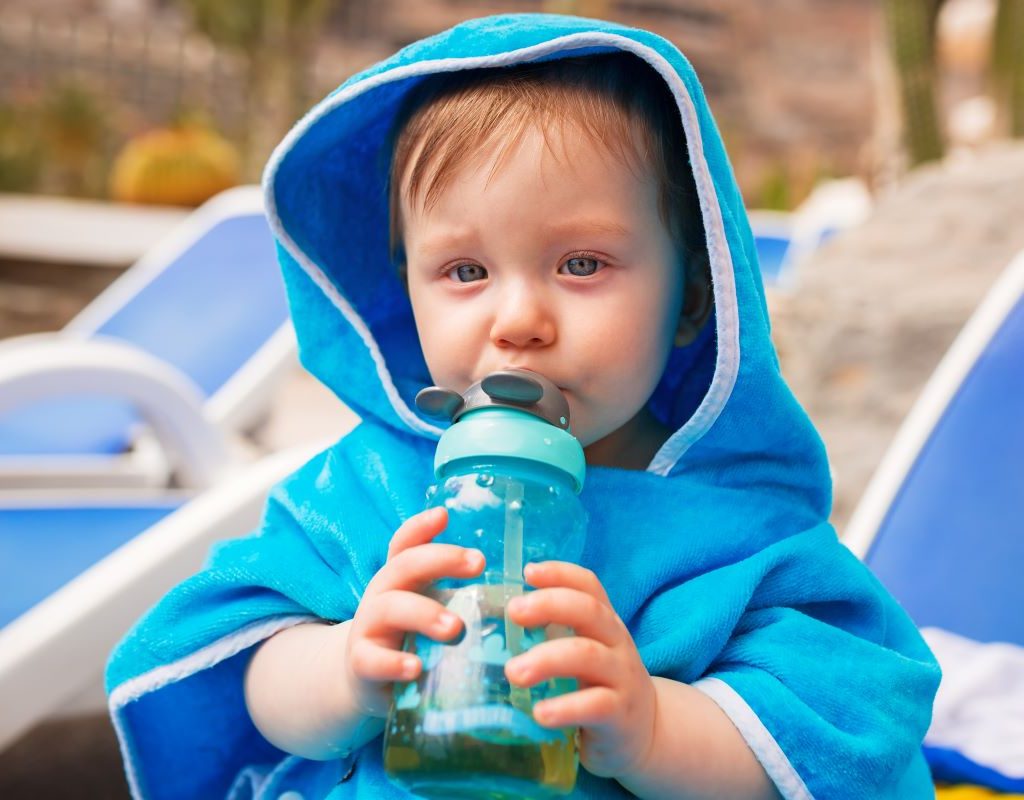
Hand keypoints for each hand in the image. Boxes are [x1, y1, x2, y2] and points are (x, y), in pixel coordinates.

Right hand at [344, 506, 484, 716]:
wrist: (366, 680)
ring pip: (391, 608)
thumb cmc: (411, 639)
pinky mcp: (361, 663)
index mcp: (402, 579)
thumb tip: (521, 597)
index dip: (421, 527)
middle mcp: (382, 595)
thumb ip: (464, 600)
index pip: (405, 544)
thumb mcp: (431, 612)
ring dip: (424, 614)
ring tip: (455, 628)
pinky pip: (372, 660)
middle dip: (441, 560)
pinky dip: (394, 663)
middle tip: (478, 563)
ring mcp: (368, 627)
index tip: (444, 514)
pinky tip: (416, 668)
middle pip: (404, 565)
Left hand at [504, 561, 657, 778]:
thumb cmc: (600, 684)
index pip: (588, 585)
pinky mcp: (620, 713)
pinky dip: (566, 707)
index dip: (560, 573)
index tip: (527, 572)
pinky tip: (540, 713)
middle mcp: (616, 641)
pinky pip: (595, 705)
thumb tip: (492, 620)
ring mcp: (622, 676)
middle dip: (549, 605)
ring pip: (587, 655)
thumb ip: (551, 634)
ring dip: (547, 659)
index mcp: (604, 622)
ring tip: (513, 672)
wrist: (647, 731)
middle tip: (513, 612)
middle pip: (588, 611)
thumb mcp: (583, 652)